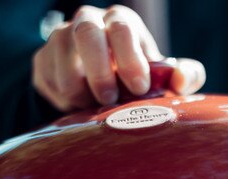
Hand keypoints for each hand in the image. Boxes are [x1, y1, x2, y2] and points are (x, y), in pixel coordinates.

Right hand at [32, 5, 205, 111]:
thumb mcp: (165, 80)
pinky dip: (66, 101)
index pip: (123, 28)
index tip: (139, 88)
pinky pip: (49, 82)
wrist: (103, 91)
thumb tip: (181, 79)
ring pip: (62, 60)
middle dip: (100, 72)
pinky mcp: (43, 62)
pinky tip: (80, 106)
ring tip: (96, 106)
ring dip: (81, 91)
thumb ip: (184, 77)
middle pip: (85, 33)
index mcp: (121, 23)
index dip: (130, 60)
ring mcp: (61, 40)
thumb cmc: (140, 82)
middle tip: (110, 100)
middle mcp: (89, 22)